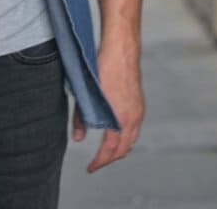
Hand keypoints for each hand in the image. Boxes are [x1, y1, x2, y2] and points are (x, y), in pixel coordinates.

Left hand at [71, 46, 144, 171]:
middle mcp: (133, 117)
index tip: (90, 168)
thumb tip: (77, 138)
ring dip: (119, 149)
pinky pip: (134, 129)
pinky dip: (125, 137)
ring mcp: (138, 111)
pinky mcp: (139, 103)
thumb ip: (82, 117)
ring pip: (131, 140)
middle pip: (124, 149)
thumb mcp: (87, 92)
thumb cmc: (104, 66)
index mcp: (120, 117)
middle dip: (110, 159)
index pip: (111, 150)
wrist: (121, 48)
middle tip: (96, 163)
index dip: (100, 162)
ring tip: (105, 152)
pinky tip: (116, 133)